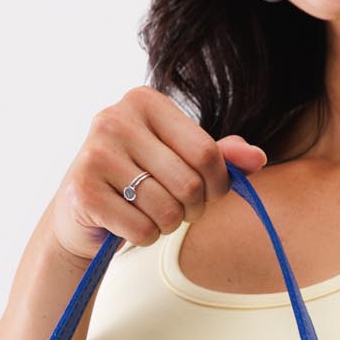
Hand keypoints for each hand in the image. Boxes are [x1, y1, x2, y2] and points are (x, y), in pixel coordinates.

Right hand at [50, 85, 267, 264]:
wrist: (81, 215)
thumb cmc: (138, 184)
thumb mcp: (180, 162)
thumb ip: (219, 157)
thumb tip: (258, 159)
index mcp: (146, 102)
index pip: (208, 153)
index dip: (217, 187)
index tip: (205, 194)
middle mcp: (116, 118)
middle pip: (189, 184)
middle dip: (190, 210)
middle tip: (173, 210)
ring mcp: (96, 152)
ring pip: (166, 210)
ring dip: (165, 226)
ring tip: (146, 214)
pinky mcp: (84, 190)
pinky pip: (142, 229)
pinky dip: (143, 238)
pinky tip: (127, 225)